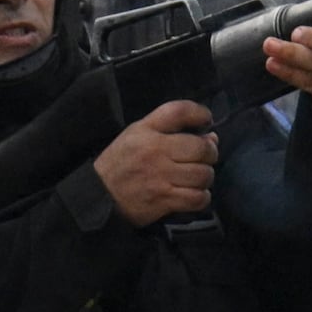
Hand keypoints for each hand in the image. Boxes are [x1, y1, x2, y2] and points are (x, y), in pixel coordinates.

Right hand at [94, 99, 219, 224]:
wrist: (99, 195)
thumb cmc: (122, 162)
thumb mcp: (136, 135)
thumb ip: (171, 130)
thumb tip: (212, 137)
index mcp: (145, 131)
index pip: (179, 111)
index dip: (200, 113)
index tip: (207, 121)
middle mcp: (154, 151)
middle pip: (201, 148)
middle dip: (210, 153)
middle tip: (203, 158)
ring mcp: (160, 177)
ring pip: (203, 174)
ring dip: (205, 178)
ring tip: (196, 178)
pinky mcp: (163, 200)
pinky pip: (197, 198)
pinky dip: (201, 197)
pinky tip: (193, 194)